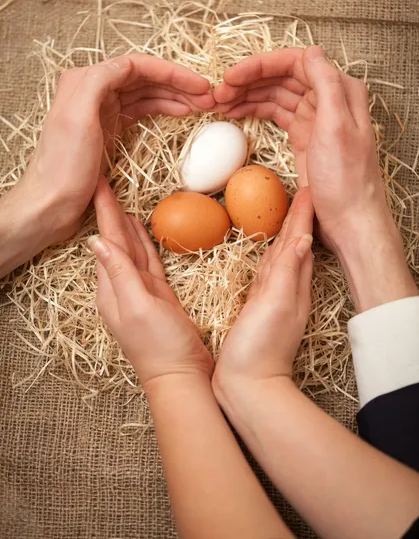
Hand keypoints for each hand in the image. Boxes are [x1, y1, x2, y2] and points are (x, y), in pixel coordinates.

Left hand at [17, 55, 213, 245]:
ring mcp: (102, 110)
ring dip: (174, 97)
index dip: (171, 73)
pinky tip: (179, 113)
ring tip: (201, 105)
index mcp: (85, 82)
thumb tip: (127, 63)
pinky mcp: (108, 129)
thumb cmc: (63, 168)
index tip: (199, 85)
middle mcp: (93, 91)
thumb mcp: (78, 119)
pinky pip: (140, 111)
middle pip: (144, 78)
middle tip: (208, 97)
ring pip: (145, 94)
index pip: (137, 66)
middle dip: (178, 84)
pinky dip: (162, 110)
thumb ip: (98, 82)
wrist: (51, 204)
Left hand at [89, 177, 212, 387]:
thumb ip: (119, 274)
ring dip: (125, 225)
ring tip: (120, 201)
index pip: (106, 241)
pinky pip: (147, 261)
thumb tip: (97, 242)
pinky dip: (143, 243)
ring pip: (131, 248)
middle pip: (116, 241)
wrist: (181, 375)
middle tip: (106, 184)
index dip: (104, 212)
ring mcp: (141, 290)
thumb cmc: (160, 346)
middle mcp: (122, 286)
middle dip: (111, 212)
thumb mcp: (138, 307)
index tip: (99, 185)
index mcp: (112, 288)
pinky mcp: (158, 294)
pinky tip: (140, 231)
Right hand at [213, 187, 313, 395]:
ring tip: (287, 216)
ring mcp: (272, 298)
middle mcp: (285, 288)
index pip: (299, 241)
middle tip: (299, 195)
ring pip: (281, 258)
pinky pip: (268, 274)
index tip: (306, 191)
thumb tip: (302, 239)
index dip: (302, 216)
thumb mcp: (276, 306)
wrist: (247, 385)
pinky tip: (270, 255)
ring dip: (286, 235)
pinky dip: (271, 258)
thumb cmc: (261, 347)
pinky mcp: (258, 307)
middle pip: (292, 245)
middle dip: (297, 219)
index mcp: (292, 284)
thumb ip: (287, 273)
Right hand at [214, 46, 386, 247]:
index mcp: (338, 91)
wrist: (349, 220)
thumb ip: (326, 85)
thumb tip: (310, 50)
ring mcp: (313, 119)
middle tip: (218, 93)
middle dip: (248, 81)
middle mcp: (327, 99)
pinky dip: (255, 111)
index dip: (260, 66)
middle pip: (281, 77)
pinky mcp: (303, 137)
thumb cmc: (346, 179)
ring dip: (247, 95)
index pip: (295, 63)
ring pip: (275, 95)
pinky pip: (275, 115)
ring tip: (220, 103)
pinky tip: (236, 114)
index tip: (231, 76)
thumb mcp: (336, 127)